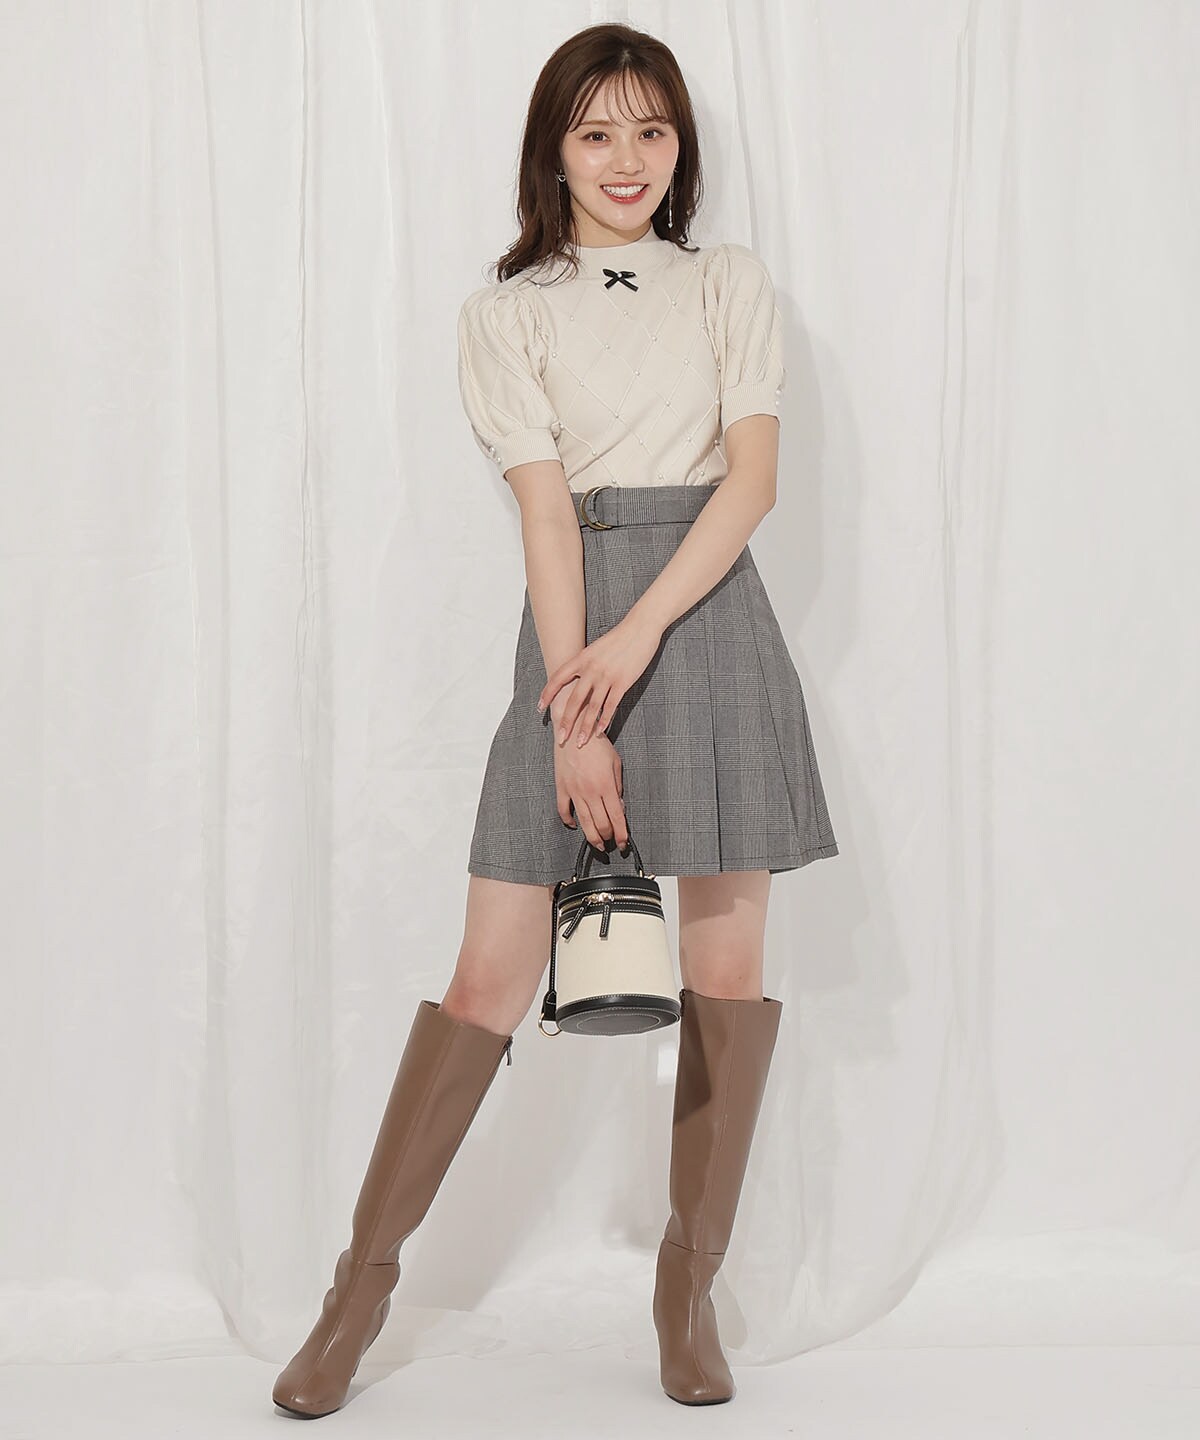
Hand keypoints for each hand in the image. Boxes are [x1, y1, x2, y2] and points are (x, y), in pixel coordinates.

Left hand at [535, 614, 662, 748]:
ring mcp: (607, 676)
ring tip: (579, 742)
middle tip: (560, 737)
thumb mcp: (596, 647)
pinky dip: (604, 720)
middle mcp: (591, 669)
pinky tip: (599, 732)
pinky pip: (610, 705)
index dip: (548, 693)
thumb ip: (586, 662)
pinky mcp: (623, 682)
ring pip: (592, 707)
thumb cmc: (619, 637)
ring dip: (585, 727)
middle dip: (566, 721)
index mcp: (582, 658)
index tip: (541, 708)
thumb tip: (577, 676)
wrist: (640, 627)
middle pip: (574, 699)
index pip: (558, 678)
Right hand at [553, 728, 627, 851]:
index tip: (623, 843)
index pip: (617, 818)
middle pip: (600, 824)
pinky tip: (575, 825)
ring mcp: (574, 791)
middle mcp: (590, 791)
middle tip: (611, 842)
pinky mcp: (562, 788)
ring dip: (592, 837)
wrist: (574, 730)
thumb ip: (618, 787)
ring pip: (584, 822)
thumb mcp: (616, 763)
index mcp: (606, 785)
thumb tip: (620, 806)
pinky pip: (563, 810)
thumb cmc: (596, 744)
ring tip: (597, 843)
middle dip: (608, 837)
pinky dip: (569, 821)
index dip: (621, 835)